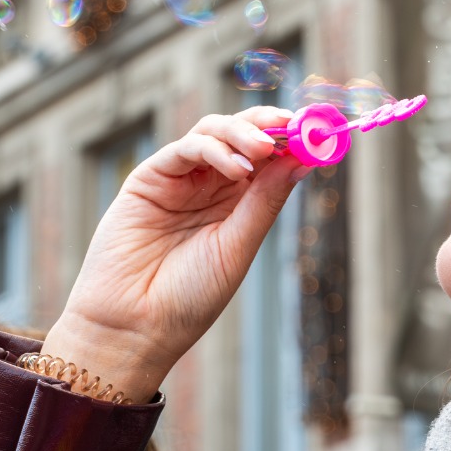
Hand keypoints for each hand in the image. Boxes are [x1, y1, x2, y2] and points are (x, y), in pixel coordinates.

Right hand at [41, 109, 303, 402]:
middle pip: (240, 135)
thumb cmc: (189, 297)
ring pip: (212, 133)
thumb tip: (301, 162)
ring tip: (264, 150)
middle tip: (289, 125)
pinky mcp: (148, 179)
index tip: (315, 129)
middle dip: (266, 125)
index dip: (289, 140)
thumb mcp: (238, 246)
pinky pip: (184, 149)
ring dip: (242, 134)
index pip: (267, 159)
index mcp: (236, 205)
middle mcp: (208, 187)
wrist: (135, 325)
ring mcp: (178, 180)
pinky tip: (236, 169)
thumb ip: (265, 201)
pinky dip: (214, 150)